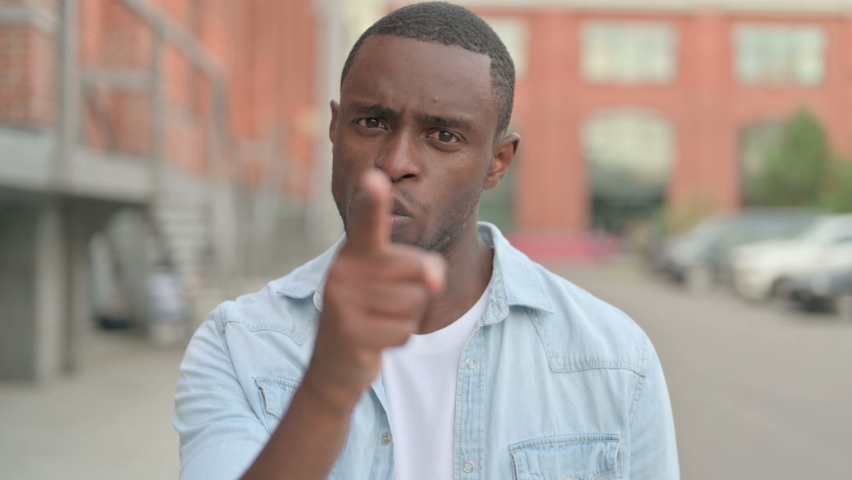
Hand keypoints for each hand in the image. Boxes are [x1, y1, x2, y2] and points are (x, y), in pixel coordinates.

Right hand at [305, 170, 445, 409]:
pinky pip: (404, 332)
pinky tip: (375, 340)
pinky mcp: (349, 331)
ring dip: (407, 319)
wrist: (335, 365)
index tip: (375, 177)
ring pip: (414, 303)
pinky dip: (398, 340)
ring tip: (379, 321)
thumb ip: (421, 268)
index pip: (366, 221)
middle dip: (416, 293)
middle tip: (387, 304)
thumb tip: (436, 280)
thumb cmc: (373, 312)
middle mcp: (343, 270)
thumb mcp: (393, 282)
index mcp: (355, 251)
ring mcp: (342, 301)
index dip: (374, 200)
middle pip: (417, 271)